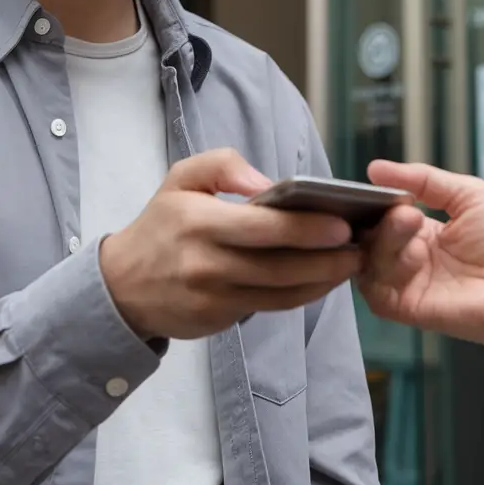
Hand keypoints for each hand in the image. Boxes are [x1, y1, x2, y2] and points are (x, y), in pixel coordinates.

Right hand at [100, 149, 360, 339]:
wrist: (123, 285)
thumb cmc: (161, 223)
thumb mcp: (180, 177)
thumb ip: (223, 165)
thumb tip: (269, 183)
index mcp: (198, 221)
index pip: (261, 227)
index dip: (305, 228)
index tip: (341, 223)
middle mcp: (207, 262)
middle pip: (279, 265)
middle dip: (326, 259)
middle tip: (360, 247)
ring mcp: (214, 296)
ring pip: (281, 292)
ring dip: (322, 281)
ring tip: (351, 264)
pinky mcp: (220, 319)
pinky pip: (270, 307)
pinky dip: (302, 295)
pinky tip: (322, 281)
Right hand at [357, 161, 483, 349]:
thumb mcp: (468, 194)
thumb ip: (422, 178)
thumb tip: (375, 167)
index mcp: (420, 232)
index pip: (379, 215)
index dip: (374, 203)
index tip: (378, 190)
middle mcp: (408, 257)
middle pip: (368, 236)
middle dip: (378, 220)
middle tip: (406, 212)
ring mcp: (405, 283)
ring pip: (367, 259)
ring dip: (385, 240)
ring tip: (412, 227)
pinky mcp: (406, 308)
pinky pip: (374, 290)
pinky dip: (385, 270)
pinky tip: (413, 258)